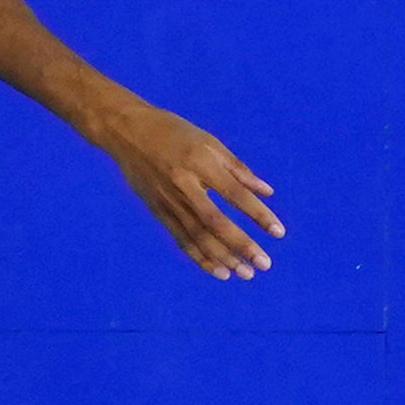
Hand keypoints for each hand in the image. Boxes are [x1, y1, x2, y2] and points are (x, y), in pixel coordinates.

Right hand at [87, 99, 282, 278]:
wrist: (125, 131)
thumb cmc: (173, 131)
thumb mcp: (208, 141)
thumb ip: (238, 169)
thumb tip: (267, 192)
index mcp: (200, 162)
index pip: (235, 194)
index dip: (258, 214)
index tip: (279, 232)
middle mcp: (184, 185)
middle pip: (216, 222)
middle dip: (242, 245)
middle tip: (264, 264)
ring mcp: (168, 201)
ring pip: (197, 236)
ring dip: (223, 257)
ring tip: (245, 273)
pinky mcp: (157, 211)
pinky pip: (180, 239)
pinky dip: (199, 257)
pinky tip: (218, 270)